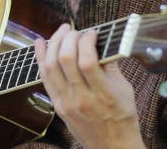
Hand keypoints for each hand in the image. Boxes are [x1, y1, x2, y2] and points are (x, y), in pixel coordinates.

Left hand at [34, 24, 143, 148]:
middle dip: (68, 38)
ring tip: (61, 31)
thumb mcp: (125, 90)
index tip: (92, 33)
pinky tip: (41, 44)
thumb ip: (112, 66)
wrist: (112, 147)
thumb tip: (101, 42)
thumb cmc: (122, 117)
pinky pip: (44, 78)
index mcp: (103, 95)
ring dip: (53, 43)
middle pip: (65, 60)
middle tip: (74, 30)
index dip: (86, 41)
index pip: (87, 61)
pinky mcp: (57, 106)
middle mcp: (81, 99)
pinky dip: (41, 58)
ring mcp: (66, 103)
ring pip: (51, 67)